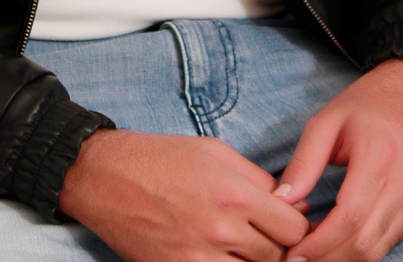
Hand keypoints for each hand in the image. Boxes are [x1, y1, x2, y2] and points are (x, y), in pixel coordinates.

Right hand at [59, 128, 309, 261]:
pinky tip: (220, 252)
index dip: (297, 224)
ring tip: (241, 243)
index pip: (293, 227)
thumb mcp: (214, 151)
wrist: (105, 176)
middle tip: (265, 233)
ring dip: (253, 260)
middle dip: (277, 245)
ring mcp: (199, 256)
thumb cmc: (160, 157)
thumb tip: (292, 202)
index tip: (289, 220)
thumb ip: (256, 178)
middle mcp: (221, 229)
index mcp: (234, 193)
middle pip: (277, 256)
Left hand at [274, 59, 402, 261]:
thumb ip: (304, 162)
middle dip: (328, 259)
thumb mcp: (327, 121)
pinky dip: (362, 247)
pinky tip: (338, 241)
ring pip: (379, 249)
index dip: (320, 244)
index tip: (292, 253)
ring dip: (344, 258)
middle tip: (296, 259)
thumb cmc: (368, 103)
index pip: (351, 218)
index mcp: (379, 156)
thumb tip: (281, 201)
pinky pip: (390, 240)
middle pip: (365, 243)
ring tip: (313, 252)